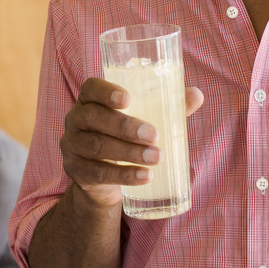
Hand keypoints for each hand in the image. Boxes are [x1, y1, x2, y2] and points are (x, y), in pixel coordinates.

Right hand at [60, 78, 202, 206]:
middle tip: (154, 134)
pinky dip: (124, 175)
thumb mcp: (141, 120)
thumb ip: (166, 107)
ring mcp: (72, 147)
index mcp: (88, 101)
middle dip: (125, 126)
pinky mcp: (76, 172)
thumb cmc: (123, 138)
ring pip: (97, 146)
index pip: (90, 88)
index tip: (129, 98)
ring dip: (129, 152)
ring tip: (157, 157)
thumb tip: (196, 94)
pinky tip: (145, 176)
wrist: (101, 179)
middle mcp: (74, 120)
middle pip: (94, 118)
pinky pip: (98, 173)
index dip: (106, 91)